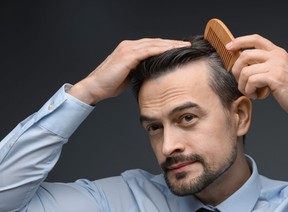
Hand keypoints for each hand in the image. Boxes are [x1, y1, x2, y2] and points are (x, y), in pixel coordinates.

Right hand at [68, 38, 189, 104]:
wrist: (95, 87)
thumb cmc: (110, 83)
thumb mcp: (129, 74)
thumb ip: (140, 69)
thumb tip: (152, 72)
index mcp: (130, 49)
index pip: (152, 45)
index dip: (167, 46)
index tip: (180, 49)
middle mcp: (129, 45)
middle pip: (156, 42)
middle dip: (172, 43)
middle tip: (187, 45)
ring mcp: (128, 49)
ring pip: (154, 44)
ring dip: (170, 45)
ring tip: (183, 47)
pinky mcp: (127, 56)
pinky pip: (148, 50)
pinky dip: (160, 50)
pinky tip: (171, 51)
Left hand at [226, 34, 287, 125]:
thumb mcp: (280, 72)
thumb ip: (266, 66)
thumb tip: (244, 66)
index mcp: (278, 53)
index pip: (255, 39)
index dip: (240, 41)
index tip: (229, 47)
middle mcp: (277, 56)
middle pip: (245, 55)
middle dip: (236, 71)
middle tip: (242, 84)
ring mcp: (276, 65)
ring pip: (245, 71)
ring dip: (243, 86)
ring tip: (252, 93)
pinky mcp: (275, 77)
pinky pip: (250, 81)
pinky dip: (250, 91)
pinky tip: (258, 96)